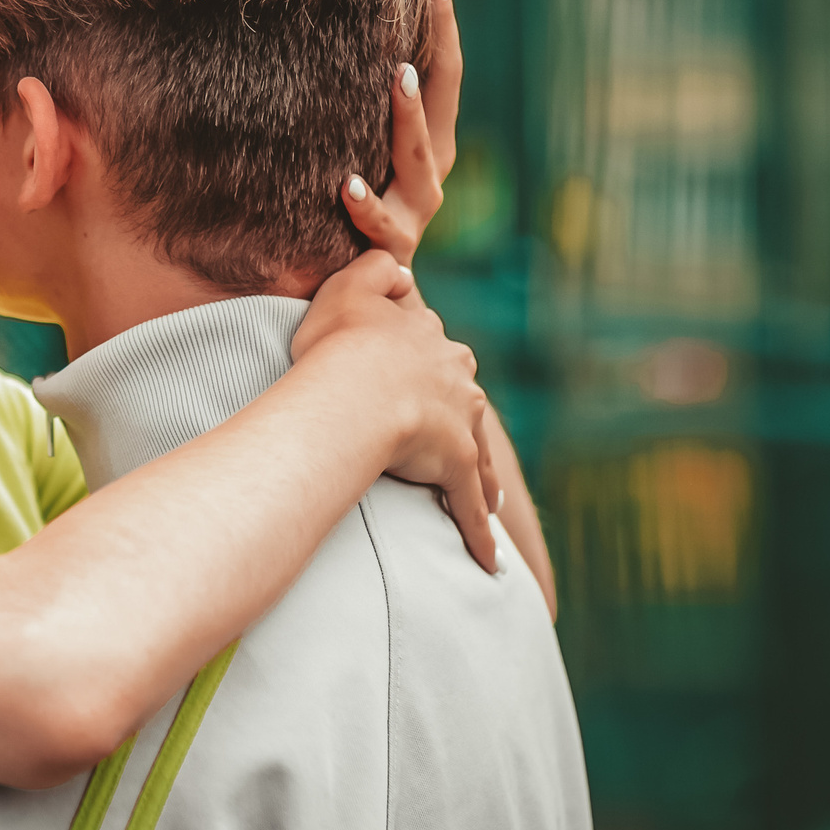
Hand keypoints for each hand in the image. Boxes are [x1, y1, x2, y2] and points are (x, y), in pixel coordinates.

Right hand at [292, 249, 501, 573]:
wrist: (353, 390)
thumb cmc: (339, 342)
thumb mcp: (349, 285)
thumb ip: (377, 268)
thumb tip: (401, 267)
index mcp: (431, 341)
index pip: (433, 350)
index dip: (422, 364)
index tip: (418, 380)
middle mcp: (457, 379)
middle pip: (466, 401)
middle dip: (465, 421)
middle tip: (461, 442)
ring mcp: (461, 425)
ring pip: (479, 455)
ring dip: (484, 480)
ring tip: (489, 502)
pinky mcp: (457, 469)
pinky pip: (469, 508)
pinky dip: (480, 535)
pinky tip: (489, 562)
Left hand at [342, 0, 460, 264]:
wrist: (367, 300)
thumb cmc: (358, 212)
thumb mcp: (361, 151)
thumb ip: (353, 100)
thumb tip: (322, 24)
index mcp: (430, 138)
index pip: (443, 65)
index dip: (441, 12)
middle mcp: (431, 170)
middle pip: (440, 95)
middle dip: (438, 36)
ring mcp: (414, 212)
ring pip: (419, 158)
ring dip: (407, 114)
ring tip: (394, 74)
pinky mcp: (387, 250)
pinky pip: (378, 228)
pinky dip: (366, 205)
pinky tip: (346, 184)